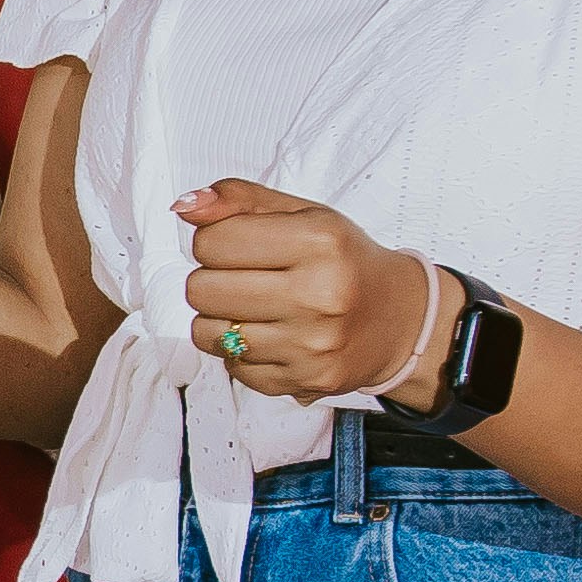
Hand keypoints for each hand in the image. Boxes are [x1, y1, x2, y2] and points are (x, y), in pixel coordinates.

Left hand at [169, 179, 443, 405]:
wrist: (399, 320)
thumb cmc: (342, 260)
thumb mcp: (303, 215)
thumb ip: (240, 201)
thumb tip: (183, 205)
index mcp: (319, 241)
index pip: (211, 242)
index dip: (214, 241)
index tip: (238, 245)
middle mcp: (319, 295)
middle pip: (201, 290)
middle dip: (212, 280)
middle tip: (245, 278)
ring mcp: (312, 345)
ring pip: (207, 333)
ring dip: (220, 318)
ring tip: (255, 308)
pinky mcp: (305, 380)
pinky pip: (231, 367)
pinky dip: (240, 352)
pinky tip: (272, 336)